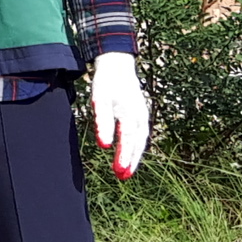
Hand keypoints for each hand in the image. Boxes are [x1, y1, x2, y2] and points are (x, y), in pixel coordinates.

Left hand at [90, 51, 150, 177]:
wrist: (117, 65)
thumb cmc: (107, 82)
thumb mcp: (100, 101)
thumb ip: (103, 123)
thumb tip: (104, 145)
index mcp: (130, 114)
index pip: (127, 140)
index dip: (124, 156)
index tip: (119, 171)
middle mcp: (140, 116)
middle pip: (137, 143)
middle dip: (130, 160)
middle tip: (123, 176)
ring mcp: (142, 115)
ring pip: (140, 140)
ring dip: (134, 155)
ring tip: (126, 171)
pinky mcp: (140, 114)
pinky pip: (140, 134)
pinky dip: (136, 146)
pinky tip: (129, 153)